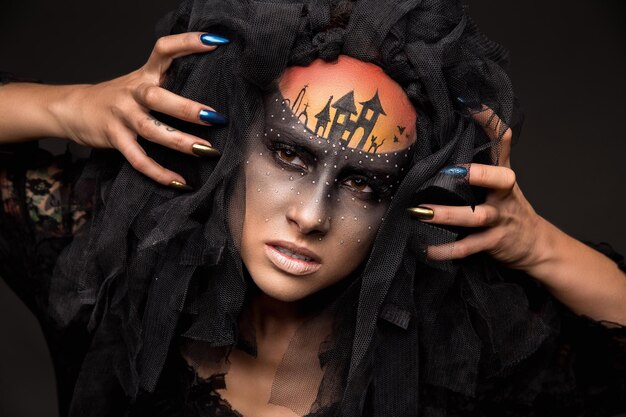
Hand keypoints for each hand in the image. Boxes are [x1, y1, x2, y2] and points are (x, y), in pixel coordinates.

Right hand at [50, 32, 228, 187]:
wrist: (71, 108)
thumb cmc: (117, 97)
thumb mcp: (139, 81)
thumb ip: (167, 81)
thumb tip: (211, 88)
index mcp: (144, 74)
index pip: (164, 49)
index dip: (187, 43)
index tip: (214, 41)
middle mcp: (133, 92)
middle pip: (158, 97)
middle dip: (187, 108)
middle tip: (215, 117)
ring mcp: (121, 116)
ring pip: (151, 130)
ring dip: (180, 141)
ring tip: (206, 151)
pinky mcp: (114, 138)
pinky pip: (138, 159)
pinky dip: (159, 172)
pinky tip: (180, 182)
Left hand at [409, 108, 544, 270]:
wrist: (536, 246)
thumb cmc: (509, 207)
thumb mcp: (502, 180)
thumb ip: (487, 157)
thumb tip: (460, 128)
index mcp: (503, 174)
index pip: (502, 141)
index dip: (490, 122)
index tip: (470, 104)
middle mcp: (504, 195)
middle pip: (501, 179)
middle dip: (480, 174)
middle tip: (452, 171)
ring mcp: (500, 219)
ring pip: (477, 216)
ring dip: (448, 215)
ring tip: (421, 212)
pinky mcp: (493, 243)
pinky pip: (468, 247)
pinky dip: (447, 249)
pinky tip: (427, 248)